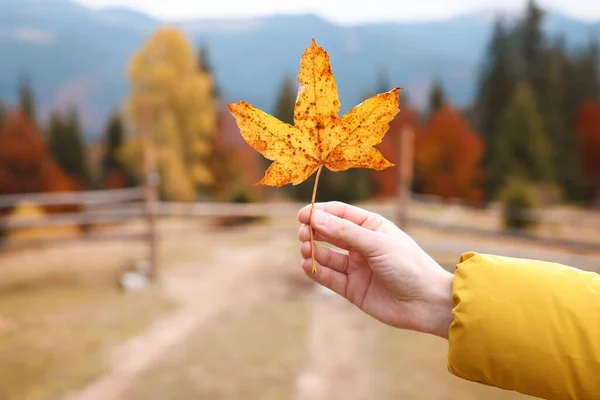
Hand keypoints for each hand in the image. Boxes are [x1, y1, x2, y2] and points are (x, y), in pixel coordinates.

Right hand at [297, 202, 453, 338]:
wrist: (426, 303)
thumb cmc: (408, 266)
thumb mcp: (376, 244)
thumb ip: (345, 232)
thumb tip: (315, 218)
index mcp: (372, 227)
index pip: (341, 213)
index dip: (321, 213)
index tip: (303, 215)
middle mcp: (362, 245)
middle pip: (330, 233)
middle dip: (314, 231)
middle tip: (302, 233)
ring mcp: (356, 267)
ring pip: (327, 255)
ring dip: (313, 251)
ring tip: (305, 249)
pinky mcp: (352, 288)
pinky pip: (329, 277)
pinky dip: (317, 271)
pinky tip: (307, 265)